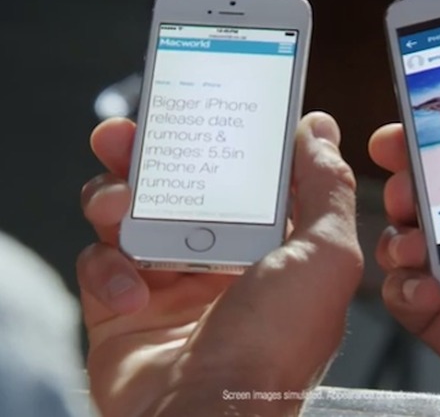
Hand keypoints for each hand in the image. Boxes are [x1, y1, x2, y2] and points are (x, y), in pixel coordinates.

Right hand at [78, 112, 362, 416]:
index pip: (243, 175)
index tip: (203, 106)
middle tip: (126, 137)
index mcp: (272, 244)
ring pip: (131, 213)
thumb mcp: (325, 256)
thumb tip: (320, 131)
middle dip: (150, 156)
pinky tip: (129, 289)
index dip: (223, 140)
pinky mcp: (123, 307)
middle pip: (179, 186)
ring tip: (117, 206)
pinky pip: (99, 263)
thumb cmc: (275, 345)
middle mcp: (221, 260)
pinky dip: (105, 269)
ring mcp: (170, 282)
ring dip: (116, 199)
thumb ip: (328, 188)